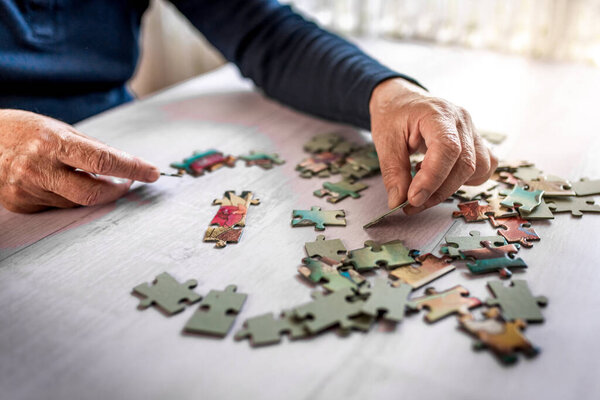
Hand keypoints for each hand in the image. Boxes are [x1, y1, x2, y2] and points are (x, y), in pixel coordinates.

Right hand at [0, 109, 159, 212]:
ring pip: (76, 201)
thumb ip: (90, 149)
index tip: (151, 173)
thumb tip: (123, 166)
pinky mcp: (21, 204)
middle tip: (126, 183)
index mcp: (53, 141)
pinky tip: (55, 182)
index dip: (132, 168)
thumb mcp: (58, 129)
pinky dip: (66, 196)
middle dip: (116, 190)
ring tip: (80, 174)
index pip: (103, 160)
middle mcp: (38, 167)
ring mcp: (27, 188)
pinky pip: (57, 206)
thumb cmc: (22, 131)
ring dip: (90, 191)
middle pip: (92, 192)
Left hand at [369, 78, 497, 213]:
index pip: (447, 148)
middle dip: (438, 191)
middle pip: (465, 164)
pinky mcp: (476, 142)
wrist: (401, 101)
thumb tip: (399, 202)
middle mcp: (461, 121)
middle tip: (412, 205)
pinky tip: (443, 177)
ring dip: (452, 187)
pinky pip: (484, 166)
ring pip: (479, 168)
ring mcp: (472, 130)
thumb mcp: (385, 141)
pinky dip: (466, 180)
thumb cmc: (393, 116)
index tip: (413, 199)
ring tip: (426, 185)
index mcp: (438, 114)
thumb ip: (393, 172)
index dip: (433, 178)